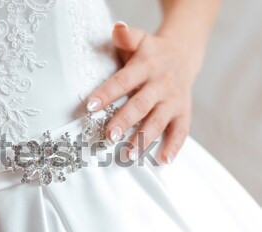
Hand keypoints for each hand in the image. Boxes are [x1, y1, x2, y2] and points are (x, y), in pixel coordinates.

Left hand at [87, 21, 200, 163]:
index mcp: (146, 66)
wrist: (184, 53)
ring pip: (159, 121)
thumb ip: (126, 37)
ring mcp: (174, 100)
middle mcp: (161, 84)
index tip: (89, 107)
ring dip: (144, 139)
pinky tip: (163, 161)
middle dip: (125, 121)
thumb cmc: (151, 51)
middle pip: (141, 105)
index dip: (107, 93)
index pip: (123, 81)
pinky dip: (174, 146)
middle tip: (108, 137)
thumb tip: (116, 28)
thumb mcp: (139, 39)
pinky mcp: (184, 112)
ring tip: (128, 154)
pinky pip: (181, 131)